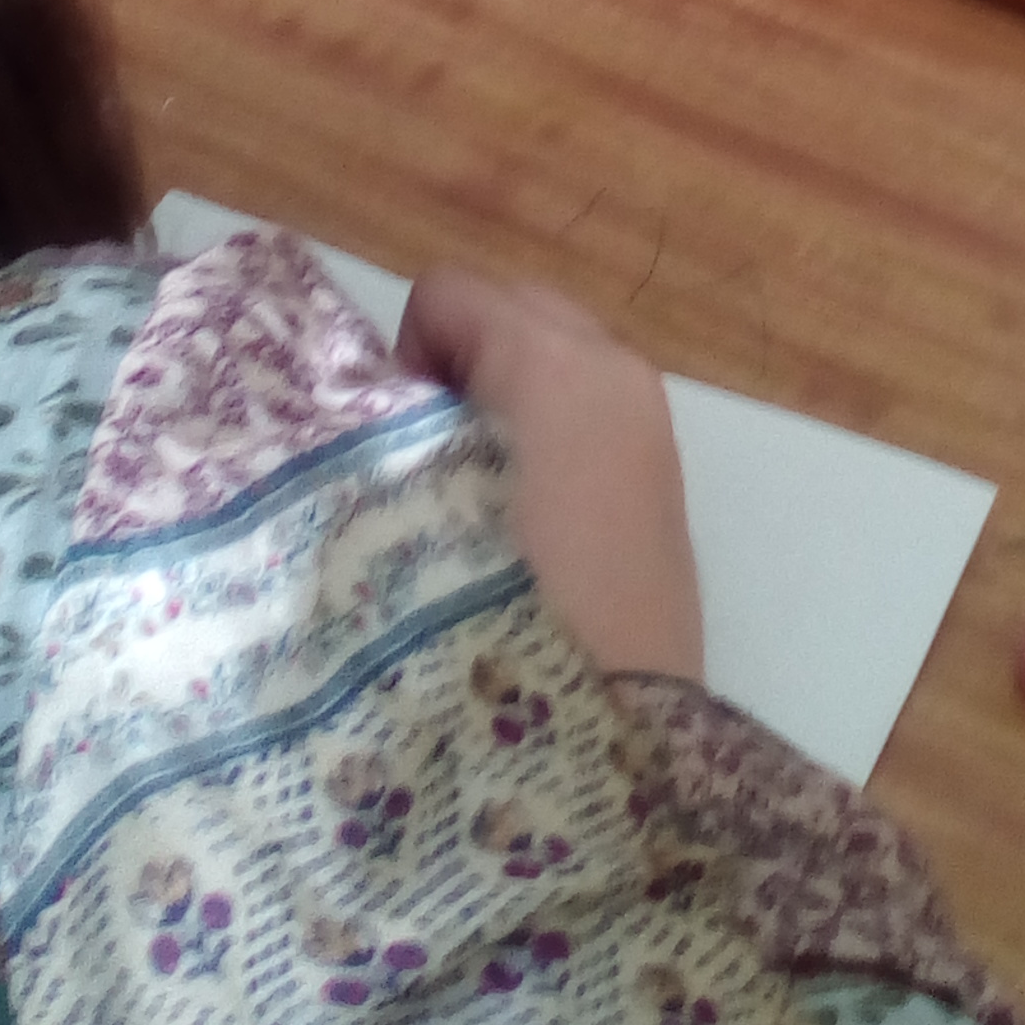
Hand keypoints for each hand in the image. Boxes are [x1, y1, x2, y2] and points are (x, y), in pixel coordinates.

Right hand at [397, 268, 702, 680]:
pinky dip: (539, 428)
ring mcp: (648, 416)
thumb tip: (364, 411)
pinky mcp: (661, 470)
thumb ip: (385, 431)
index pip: (448, 294)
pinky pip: (581, 405)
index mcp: (557, 362)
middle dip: (456, 363)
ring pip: (547, 357)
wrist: (615, 729)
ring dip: (496, 398)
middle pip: (507, 309)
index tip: (397, 439)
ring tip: (465, 495)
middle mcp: (615, 367)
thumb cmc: (496, 609)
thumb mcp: (414, 504)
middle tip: (425, 461)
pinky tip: (514, 516)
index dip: (405, 356)